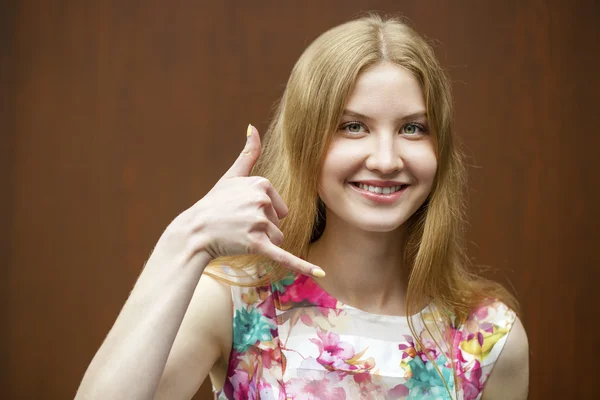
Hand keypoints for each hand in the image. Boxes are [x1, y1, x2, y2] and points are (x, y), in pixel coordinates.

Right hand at [158, 124, 324, 277]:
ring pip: (278, 239)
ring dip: (263, 243)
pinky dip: (304, 266)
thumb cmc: (214, 204)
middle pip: (279, 223)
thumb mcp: (231, 176)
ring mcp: (259, 223)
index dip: (263, 213)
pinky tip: (322, 274)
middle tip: (238, 225)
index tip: (242, 210)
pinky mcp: (257, 245)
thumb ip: (247, 153)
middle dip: (263, 229)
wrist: (194, 231)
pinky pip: (285, 256)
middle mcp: (261, 201)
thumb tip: (253, 126)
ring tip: (239, 237)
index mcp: (261, 183)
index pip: (280, 206)